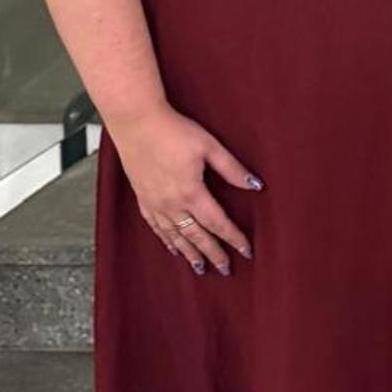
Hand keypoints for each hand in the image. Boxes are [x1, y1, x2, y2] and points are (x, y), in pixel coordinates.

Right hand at [110, 103, 258, 275]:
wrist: (136, 122)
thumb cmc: (174, 131)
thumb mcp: (209, 146)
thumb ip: (232, 168)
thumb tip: (255, 185)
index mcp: (191, 193)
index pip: (218, 223)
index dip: (234, 238)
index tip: (247, 251)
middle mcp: (172, 204)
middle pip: (197, 236)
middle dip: (214, 254)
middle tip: (226, 269)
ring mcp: (155, 204)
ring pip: (175, 236)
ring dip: (190, 254)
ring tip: (201, 268)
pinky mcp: (143, 198)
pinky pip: (156, 228)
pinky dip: (167, 240)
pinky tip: (173, 248)